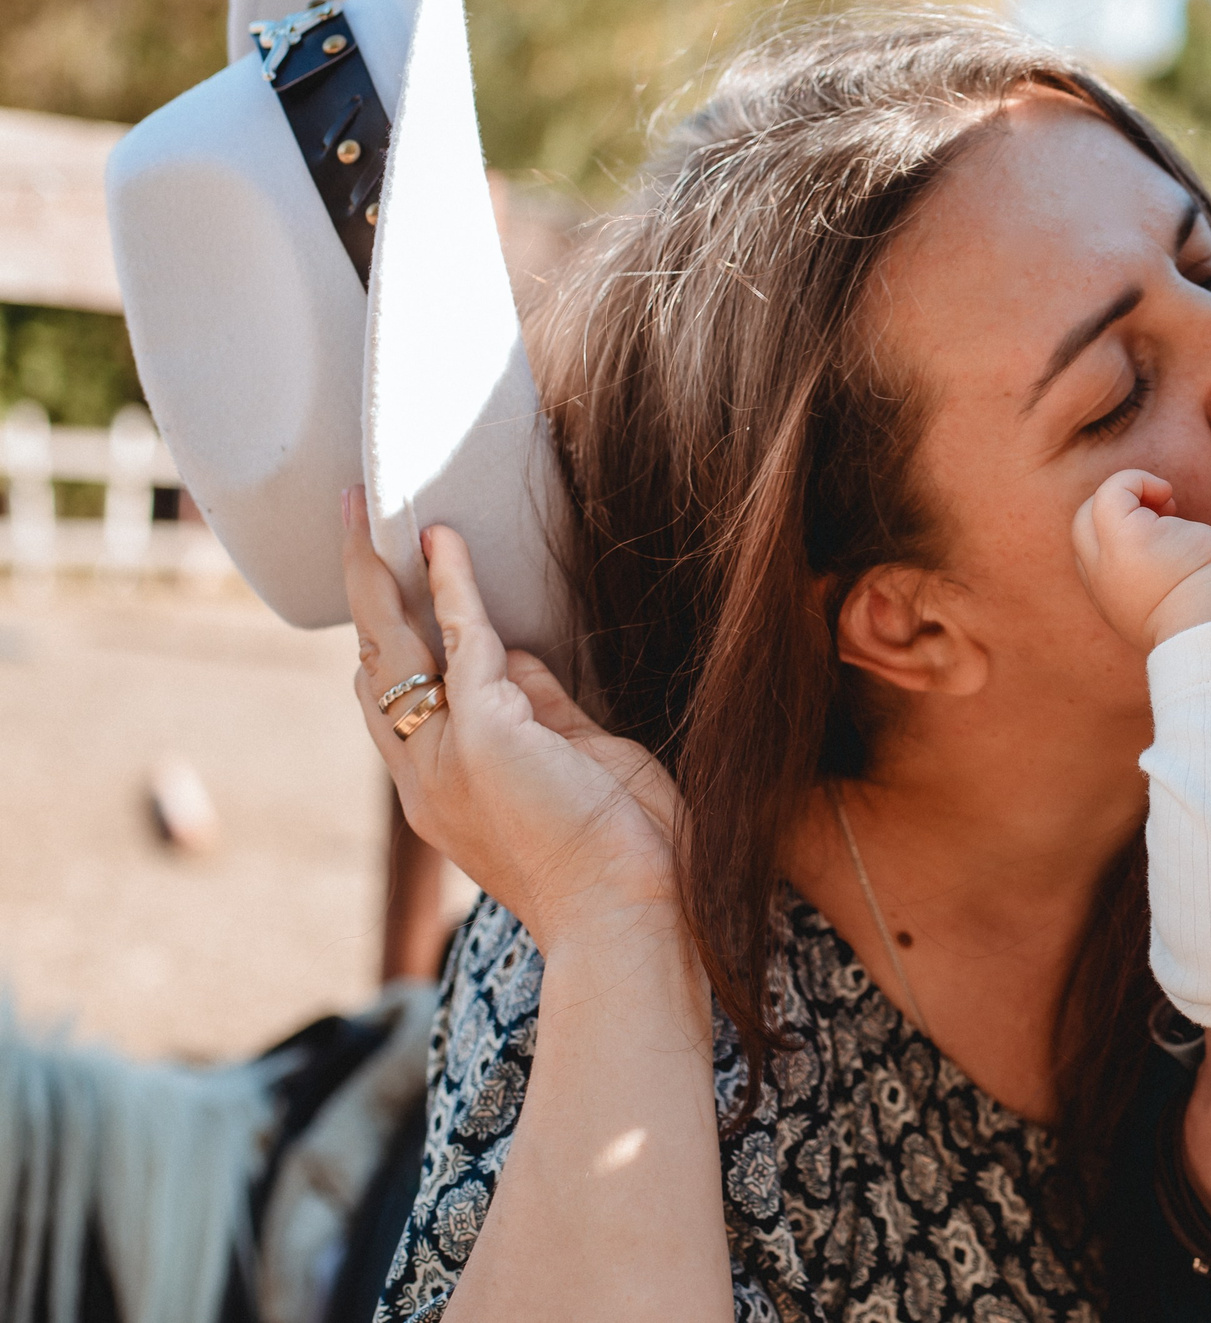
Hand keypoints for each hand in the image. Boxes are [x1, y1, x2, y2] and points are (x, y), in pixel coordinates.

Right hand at [344, 496, 684, 957]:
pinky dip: (454, 584)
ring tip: (370, 513)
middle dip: (363, 593)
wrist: (635, 917)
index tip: (390, 584)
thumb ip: (540, 709)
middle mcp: (425, 777)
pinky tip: (442, 541)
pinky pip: (463, 641)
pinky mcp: (486, 736)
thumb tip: (512, 650)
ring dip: (383, 574)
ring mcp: (447, 758)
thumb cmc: (623, 855)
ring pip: (394, 649)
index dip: (388, 642)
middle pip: (373, 669)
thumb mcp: (576, 765)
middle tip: (355, 526)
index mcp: (443, 794)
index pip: (394, 707)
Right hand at [1072, 467, 1210, 649]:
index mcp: (1118, 604)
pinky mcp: (1126, 538)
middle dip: (1117, 512)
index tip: (1167, 539)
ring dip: (1128, 498)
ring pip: (1088, 512)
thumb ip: (1166, 582)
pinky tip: (1167, 493)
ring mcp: (1108, 562)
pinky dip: (1137, 481)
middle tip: (1163, 513)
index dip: (1121, 537)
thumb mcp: (1185, 602)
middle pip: (1081, 533)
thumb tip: (1178, 548)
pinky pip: (1112, 491)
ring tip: (1170, 508)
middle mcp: (1104, 586)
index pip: (1094, 561)